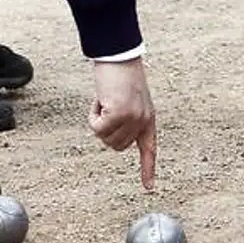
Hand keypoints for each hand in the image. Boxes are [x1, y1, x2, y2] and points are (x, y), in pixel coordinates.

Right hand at [90, 58, 157, 187]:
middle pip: (116, 146)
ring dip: (100, 121)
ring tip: (106, 99)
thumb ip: (128, 117)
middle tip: (107, 106)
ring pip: (105, 139)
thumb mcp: (130, 98)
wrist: (119, 54)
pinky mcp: (119, 115)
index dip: (148, 168)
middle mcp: (143, 121)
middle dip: (106, 130)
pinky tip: (100, 99)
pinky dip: (93, 115)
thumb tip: (120, 138)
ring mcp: (132, 119)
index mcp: (148, 117)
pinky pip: (97, 128)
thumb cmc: (121, 73)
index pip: (150, 148)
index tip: (149, 188)